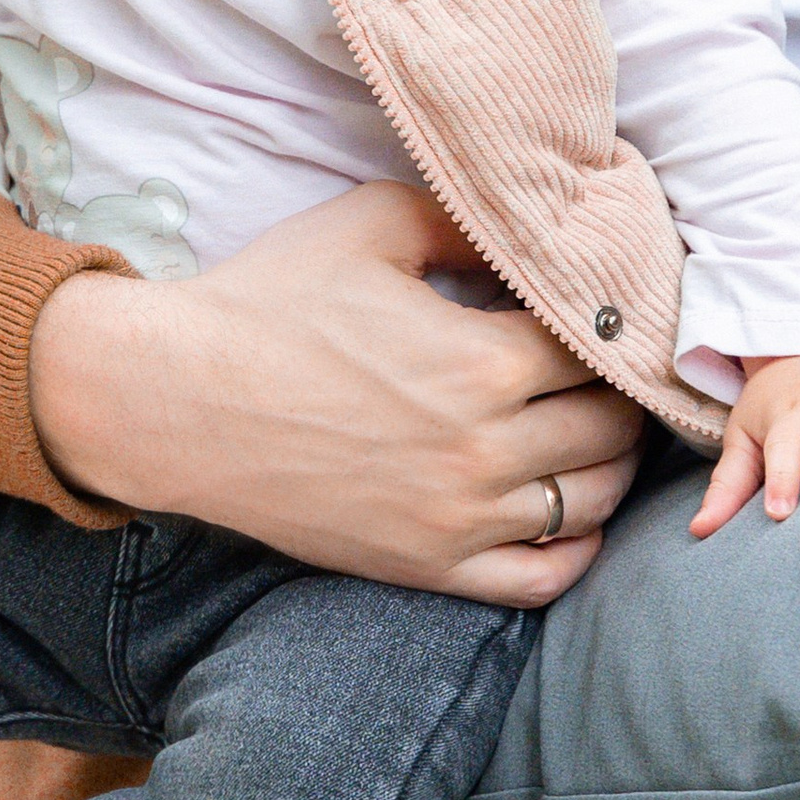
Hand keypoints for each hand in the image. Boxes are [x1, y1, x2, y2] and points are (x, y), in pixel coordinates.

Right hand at [29, 182, 643, 607]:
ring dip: (611, 467)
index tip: (606, 313)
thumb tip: (535, 230)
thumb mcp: (373, 222)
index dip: (612, 326)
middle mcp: (484, 450)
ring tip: (597, 431)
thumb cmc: (270, 300)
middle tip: (609, 370)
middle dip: (623, 395)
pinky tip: (570, 515)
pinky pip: (540, 579)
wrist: (177, 399)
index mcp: (483, 360)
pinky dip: (575, 551)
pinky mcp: (426, 567)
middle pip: (612, 430)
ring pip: (589, 504)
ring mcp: (457, 518)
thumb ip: (467, 220)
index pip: (601, 349)